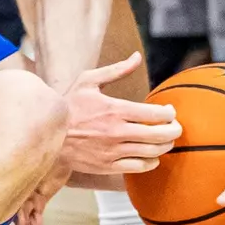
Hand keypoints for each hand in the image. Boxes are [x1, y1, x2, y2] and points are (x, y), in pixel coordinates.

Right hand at [59, 53, 181, 174]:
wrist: (48, 135)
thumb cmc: (69, 105)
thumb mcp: (88, 81)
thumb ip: (116, 70)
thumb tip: (137, 57)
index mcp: (115, 109)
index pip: (155, 114)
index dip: (169, 113)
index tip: (169, 111)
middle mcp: (117, 131)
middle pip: (159, 135)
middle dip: (174, 131)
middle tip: (176, 127)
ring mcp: (113, 151)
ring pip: (152, 152)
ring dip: (165, 146)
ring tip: (166, 140)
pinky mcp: (108, 166)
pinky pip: (139, 167)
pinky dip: (151, 162)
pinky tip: (151, 155)